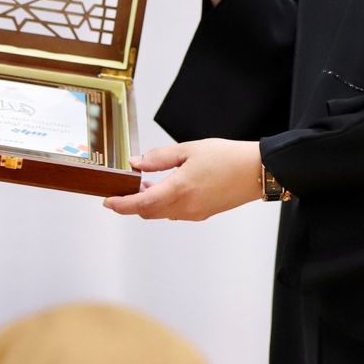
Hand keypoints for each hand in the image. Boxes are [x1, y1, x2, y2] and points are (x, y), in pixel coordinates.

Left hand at [101, 139, 262, 220]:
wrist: (256, 171)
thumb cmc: (226, 157)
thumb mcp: (188, 150)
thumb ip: (159, 158)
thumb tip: (136, 163)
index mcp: (178, 190)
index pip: (141, 205)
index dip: (121, 205)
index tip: (107, 201)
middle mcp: (185, 207)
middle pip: (148, 212)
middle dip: (133, 203)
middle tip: (125, 188)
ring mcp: (195, 213)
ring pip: (162, 213)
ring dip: (149, 203)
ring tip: (146, 183)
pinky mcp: (203, 214)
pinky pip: (176, 212)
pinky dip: (164, 204)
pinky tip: (167, 187)